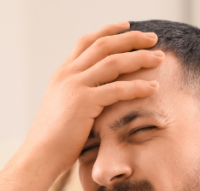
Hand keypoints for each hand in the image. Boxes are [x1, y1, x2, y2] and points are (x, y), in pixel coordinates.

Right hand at [19, 23, 164, 175]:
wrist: (39, 155)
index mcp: (62, 74)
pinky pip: (117, 89)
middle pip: (104, 45)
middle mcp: (67, 74)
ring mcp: (74, 86)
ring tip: (159, 58)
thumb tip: (98, 97)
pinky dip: (138, 86)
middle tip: (153, 38)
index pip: (87, 42)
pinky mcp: (83, 102)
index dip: (108, 31)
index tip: (127, 27)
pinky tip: (153, 87)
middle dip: (131, 38)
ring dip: (140, 58)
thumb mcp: (64, 110)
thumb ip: (79, 97)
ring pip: (113, 62)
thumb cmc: (54, 141)